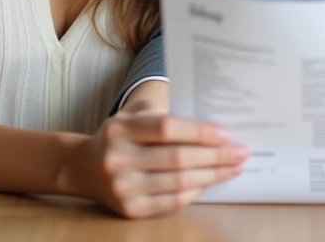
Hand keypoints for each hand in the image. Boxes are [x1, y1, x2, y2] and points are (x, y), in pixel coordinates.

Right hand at [70, 87, 247, 218]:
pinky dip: (196, 192)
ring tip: (234, 167)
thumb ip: (163, 113)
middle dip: (216, 156)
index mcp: (120, 129)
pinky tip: (210, 182)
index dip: (199, 132)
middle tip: (241, 152)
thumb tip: (209, 123)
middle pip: (178, 158)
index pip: (167, 128)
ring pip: (179, 182)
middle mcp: (118, 159)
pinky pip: (172, 201)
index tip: (226, 134)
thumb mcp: (132, 115)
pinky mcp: (129, 210)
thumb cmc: (119, 135)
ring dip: (213, 175)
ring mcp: (123, 187)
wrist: (83, 168)